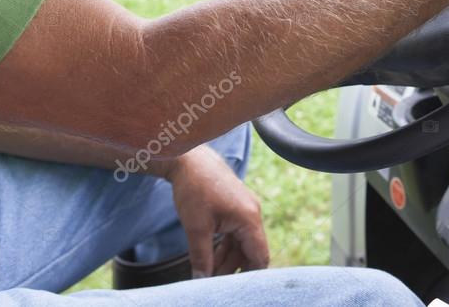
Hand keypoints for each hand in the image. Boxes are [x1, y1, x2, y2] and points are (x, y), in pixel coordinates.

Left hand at [163, 145, 269, 276]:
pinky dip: (224, 246)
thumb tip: (202, 281)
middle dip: (233, 269)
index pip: (259, 256)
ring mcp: (245, 209)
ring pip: (241, 243)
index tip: (237, 289)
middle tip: (213, 282)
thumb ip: (202, 258)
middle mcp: (252, 213)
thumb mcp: (196, 228)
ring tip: (207, 272)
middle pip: (250, 251)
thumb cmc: (195, 188)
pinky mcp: (235, 206)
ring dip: (226, 259)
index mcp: (249, 218)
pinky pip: (235, 233)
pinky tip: (209, 256)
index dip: (251, 276)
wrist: (188, 159)